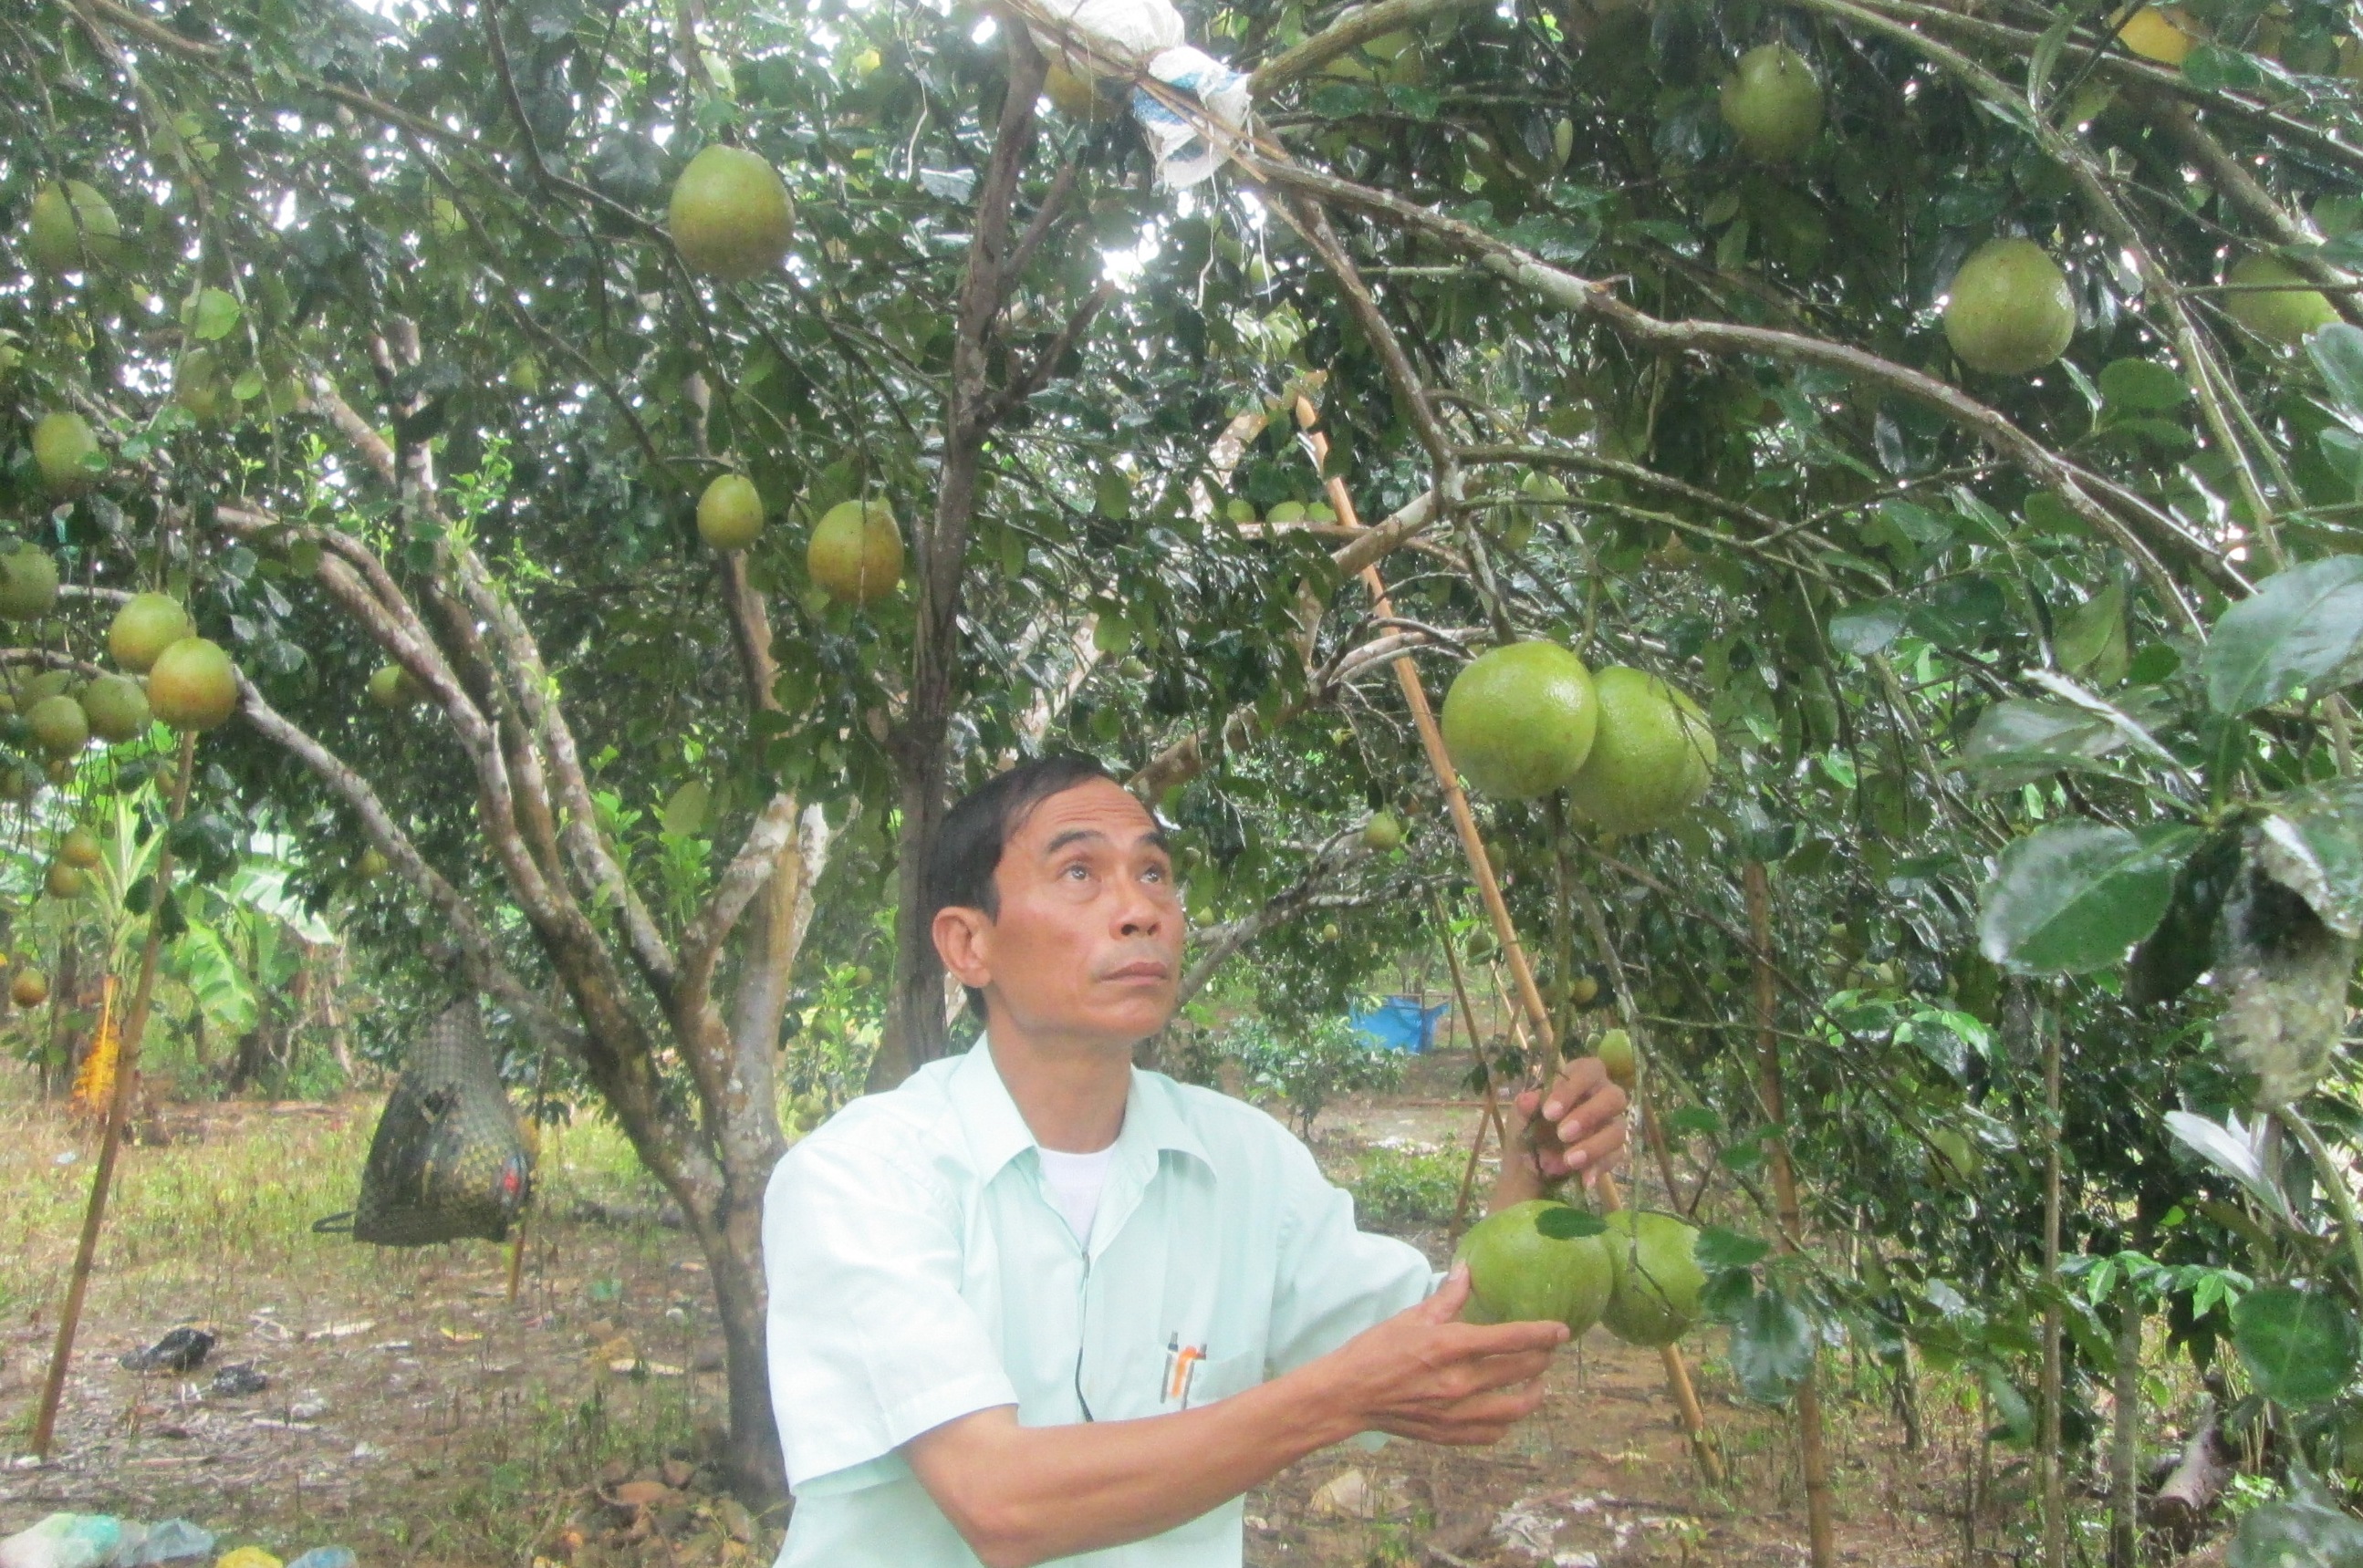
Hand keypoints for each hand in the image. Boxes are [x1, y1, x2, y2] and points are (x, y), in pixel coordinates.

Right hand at [1304, 1265, 1564, 1445]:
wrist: (1349, 1395)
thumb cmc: (1376, 1351)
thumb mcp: (1411, 1317)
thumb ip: (1446, 1297)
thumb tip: (1467, 1270)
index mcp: (1450, 1346)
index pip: (1511, 1338)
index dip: (1542, 1333)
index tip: (1562, 1330)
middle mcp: (1459, 1381)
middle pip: (1520, 1370)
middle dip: (1542, 1358)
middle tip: (1547, 1350)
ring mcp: (1456, 1412)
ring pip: (1515, 1408)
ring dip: (1533, 1393)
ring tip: (1536, 1383)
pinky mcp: (1450, 1434)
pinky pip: (1493, 1432)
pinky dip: (1507, 1421)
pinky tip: (1507, 1409)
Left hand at [1503, 1054, 1628, 1196]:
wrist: (1531, 1167)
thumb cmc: (1532, 1127)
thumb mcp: (1521, 1118)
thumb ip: (1524, 1107)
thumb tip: (1528, 1099)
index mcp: (1580, 1078)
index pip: (1588, 1070)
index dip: (1572, 1089)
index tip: (1549, 1113)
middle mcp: (1602, 1097)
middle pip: (1614, 1096)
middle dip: (1588, 1115)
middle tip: (1562, 1134)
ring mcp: (1611, 1124)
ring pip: (1617, 1130)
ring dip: (1594, 1145)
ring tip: (1568, 1160)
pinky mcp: (1614, 1151)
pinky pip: (1616, 1157)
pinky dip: (1598, 1167)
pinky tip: (1584, 1179)